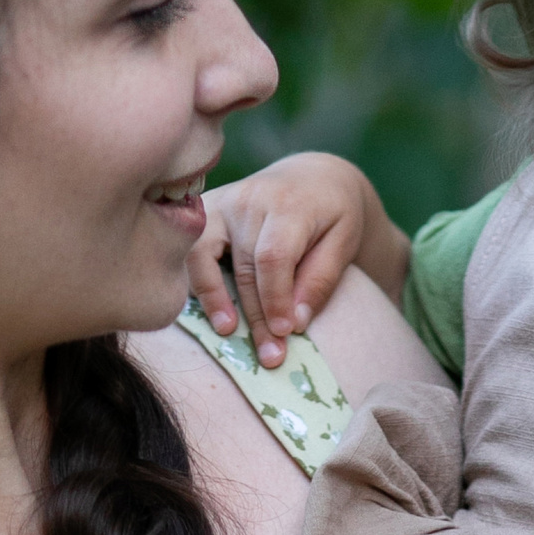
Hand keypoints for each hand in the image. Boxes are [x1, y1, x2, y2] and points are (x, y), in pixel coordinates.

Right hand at [188, 154, 381, 367]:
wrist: (311, 178)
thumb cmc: (332, 216)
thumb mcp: (344, 242)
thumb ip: (321, 280)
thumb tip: (294, 323)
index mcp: (288, 203)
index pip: (274, 257)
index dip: (276, 300)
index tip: (286, 333)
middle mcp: (248, 199)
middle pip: (244, 267)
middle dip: (255, 316)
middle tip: (270, 356)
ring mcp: (221, 204)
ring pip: (205, 256)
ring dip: (214, 299)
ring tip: (227, 331)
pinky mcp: (204, 212)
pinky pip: (190, 250)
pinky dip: (196, 281)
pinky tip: (210, 310)